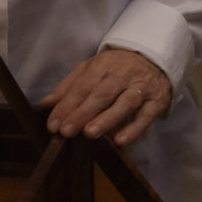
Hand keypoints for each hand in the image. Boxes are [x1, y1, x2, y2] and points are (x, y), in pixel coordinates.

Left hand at [37, 47, 172, 146]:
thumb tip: (44, 104)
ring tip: (89, 133)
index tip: (53, 124)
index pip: (83, 86)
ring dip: (107, 119)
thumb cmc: (116, 69)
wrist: (154, 61)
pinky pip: (146, 116)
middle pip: (102, 94)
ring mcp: (142, 88)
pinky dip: (134, 128)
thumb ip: (67, 87)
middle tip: (66, 131)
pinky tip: (120, 140)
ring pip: (125, 103)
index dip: (67, 105)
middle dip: (83, 112)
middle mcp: (123, 74)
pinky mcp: (156, 102)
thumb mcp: (90, 70)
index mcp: (103, 65)